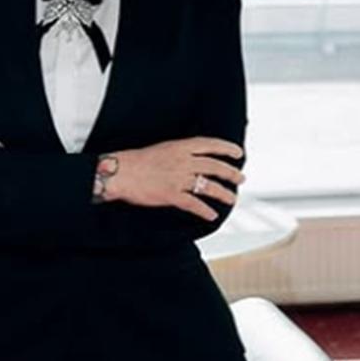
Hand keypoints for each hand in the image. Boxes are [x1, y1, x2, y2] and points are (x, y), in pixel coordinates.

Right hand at [107, 137, 245, 221]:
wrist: (119, 172)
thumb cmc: (135, 161)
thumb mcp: (161, 149)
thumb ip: (179, 153)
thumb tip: (193, 159)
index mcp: (179, 147)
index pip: (209, 145)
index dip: (226, 148)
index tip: (238, 153)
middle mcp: (182, 161)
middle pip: (214, 166)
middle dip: (230, 173)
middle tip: (240, 179)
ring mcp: (178, 178)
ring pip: (208, 186)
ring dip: (223, 193)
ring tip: (232, 198)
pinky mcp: (171, 195)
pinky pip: (194, 204)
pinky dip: (205, 211)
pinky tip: (211, 215)